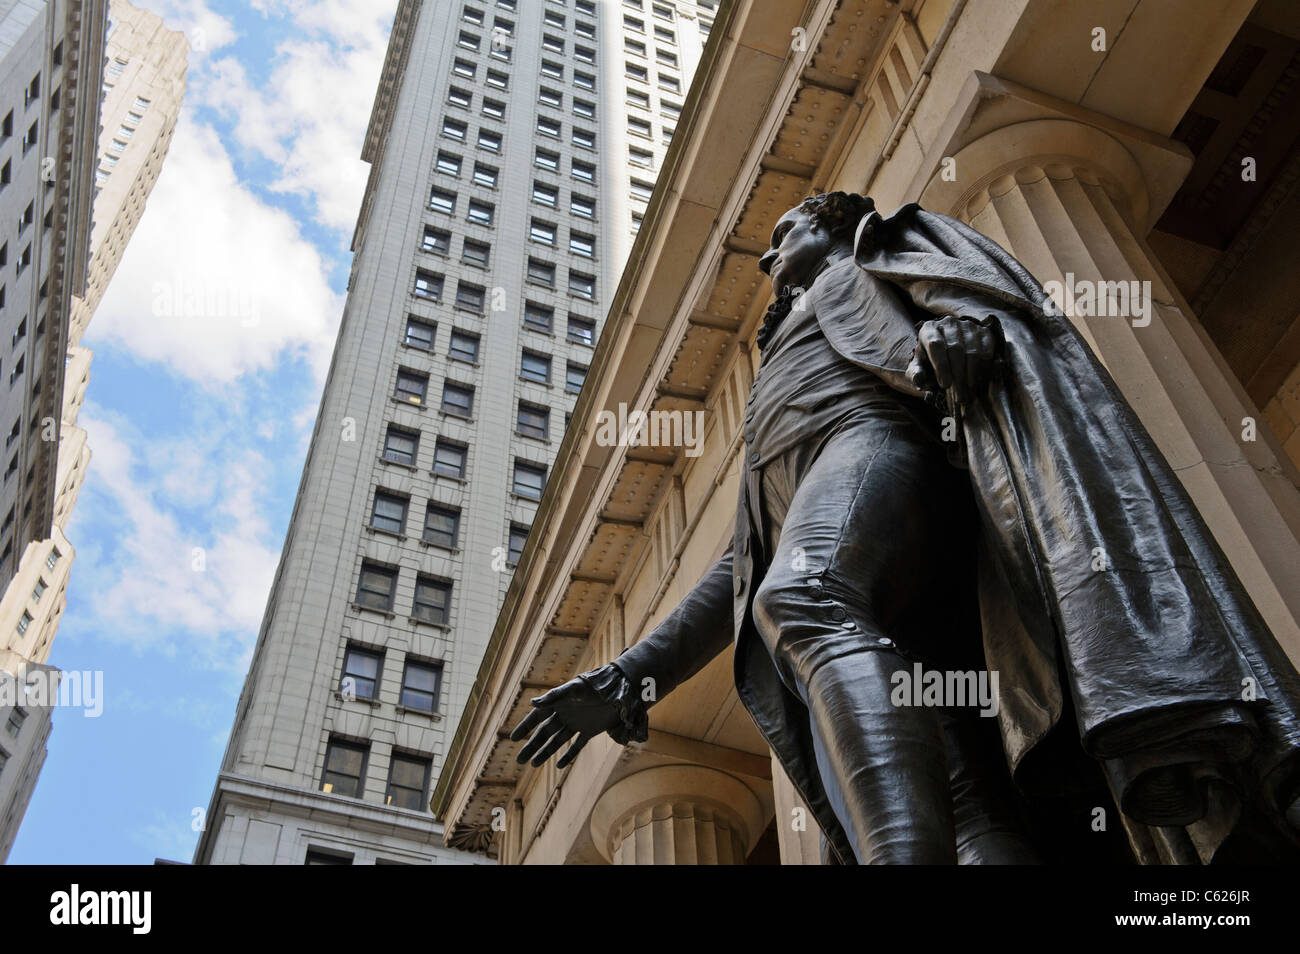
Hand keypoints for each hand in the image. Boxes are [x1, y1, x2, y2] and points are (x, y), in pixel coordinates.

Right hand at [510, 671, 626, 768]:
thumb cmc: (595, 685)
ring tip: (533, 764)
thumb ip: (554, 696)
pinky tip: (559, 765)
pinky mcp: (591, 731)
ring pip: (557, 741)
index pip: (537, 717)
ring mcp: (577, 723)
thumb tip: (532, 703)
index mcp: (559, 702)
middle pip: (544, 733)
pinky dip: (568, 755)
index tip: (513, 738)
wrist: (621, 689)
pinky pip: (577, 745)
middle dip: (531, 746)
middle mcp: (565, 714)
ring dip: (545, 752)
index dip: (525, 727)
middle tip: (519, 760)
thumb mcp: (574, 689)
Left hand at [906, 314, 1002, 404]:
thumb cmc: (930, 359)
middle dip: (958, 375)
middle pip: (956, 349)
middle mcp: (949, 324)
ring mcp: (968, 326)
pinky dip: (984, 369)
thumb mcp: (919, 365)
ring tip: (968, 392)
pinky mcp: (984, 332)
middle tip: (959, 396)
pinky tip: (978, 382)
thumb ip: (915, 373)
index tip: (945, 385)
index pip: (936, 345)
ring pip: (973, 351)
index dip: (942, 366)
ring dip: (972, 375)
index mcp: (929, 330)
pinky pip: (987, 352)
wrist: (947, 346)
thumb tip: (918, 379)